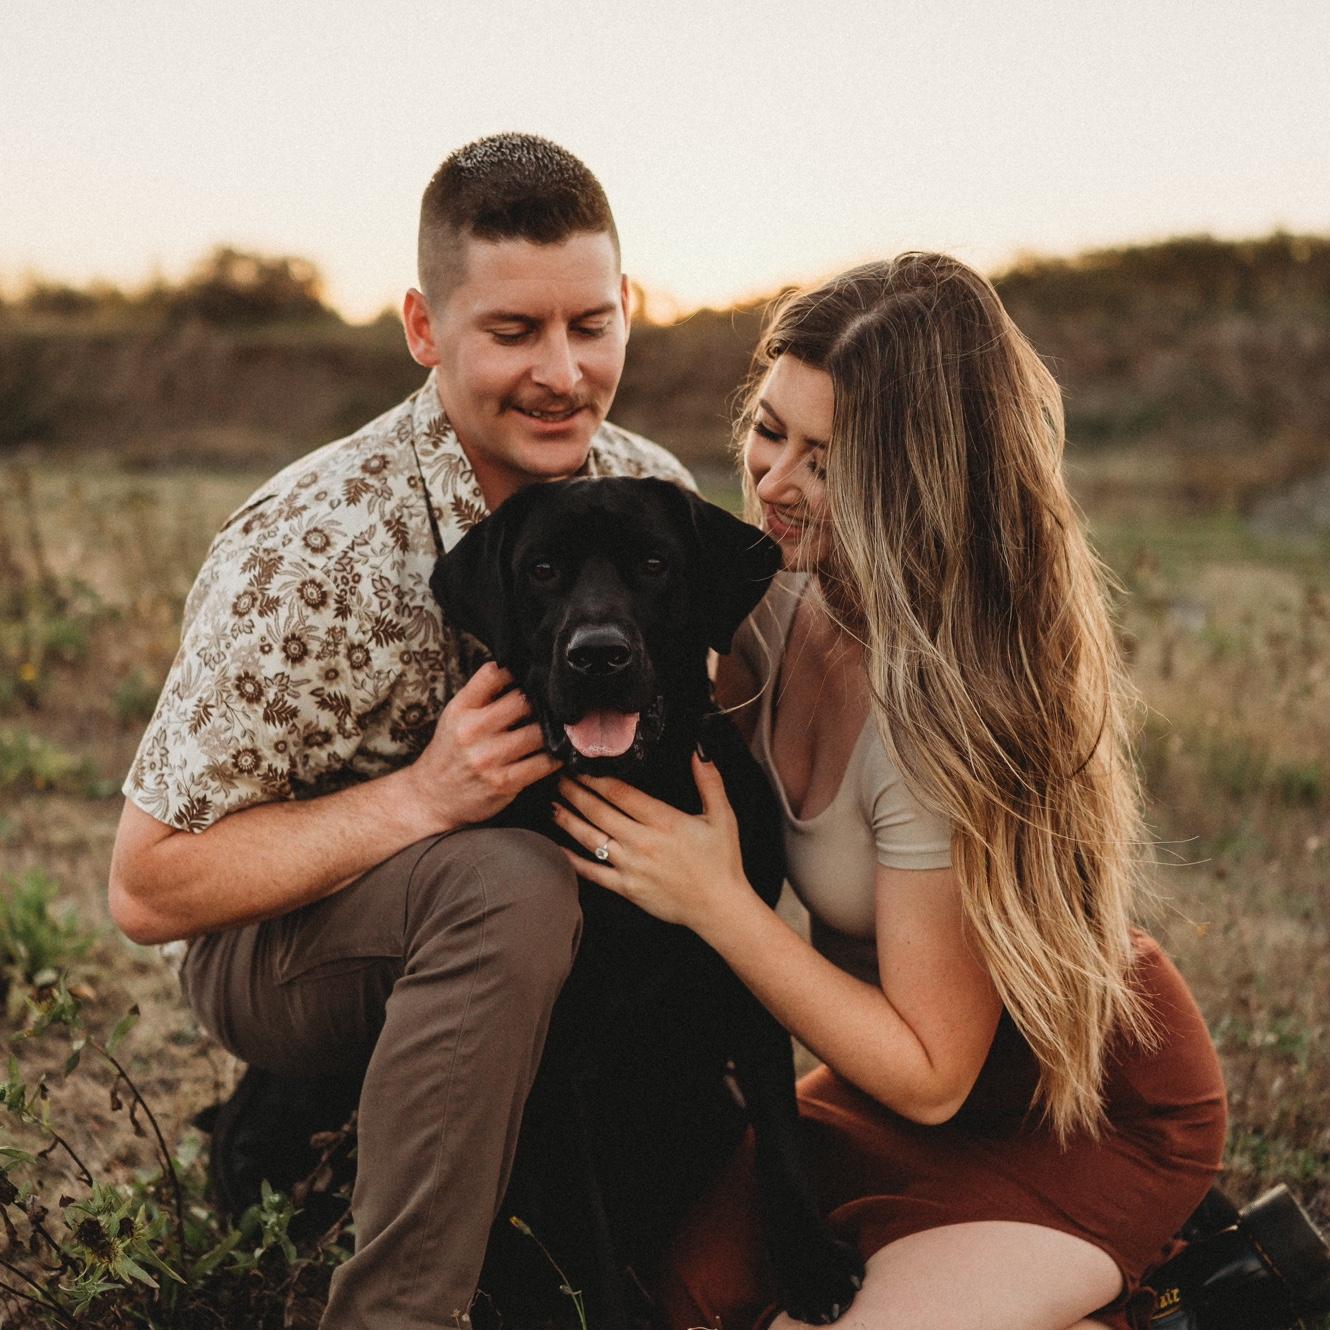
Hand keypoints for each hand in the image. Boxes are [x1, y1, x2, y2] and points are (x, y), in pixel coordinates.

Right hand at [403, 662, 559, 829]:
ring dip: (555, 730)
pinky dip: (557, 756)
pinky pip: (544, 763)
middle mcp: (474, 730)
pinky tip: (559, 751)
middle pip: (524, 701)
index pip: (494, 673)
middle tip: (558, 703)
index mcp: (462, 708)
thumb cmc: (450, 752)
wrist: (431, 798)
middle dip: (543, 701)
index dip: (519, 669)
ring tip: (564, 727)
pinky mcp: (504, 782)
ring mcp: (489, 757)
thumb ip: (483, 695)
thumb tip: (522, 672)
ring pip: (539, 732)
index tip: (533, 674)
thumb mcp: (455, 716)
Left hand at [552, 753, 747, 935]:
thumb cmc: (721, 861)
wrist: (719, 907)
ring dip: (569, 820)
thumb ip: (710, 781)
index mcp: (662, 821)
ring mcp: (630, 866)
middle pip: (598, 812)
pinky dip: (572, 860)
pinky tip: (557, 848)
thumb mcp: (723, 816)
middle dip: (575, 792)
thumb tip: (700, 750)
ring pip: (590, 839)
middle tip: (558, 777)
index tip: (580, 765)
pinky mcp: (626, 888)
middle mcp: (641, 842)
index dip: (596, 778)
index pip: (620, 793)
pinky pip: (592, 873)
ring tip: (553, 805)